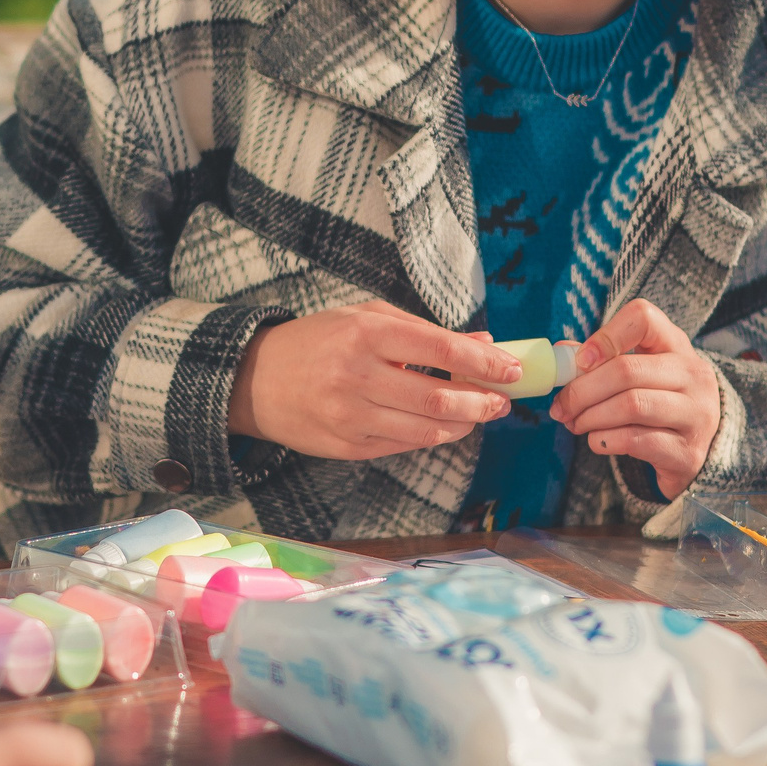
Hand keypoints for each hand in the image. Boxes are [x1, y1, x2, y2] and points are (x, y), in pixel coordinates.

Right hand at [228, 300, 519, 459]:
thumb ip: (424, 331)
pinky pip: (404, 445)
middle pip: (439, 397)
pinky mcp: (346, 446)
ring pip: (427, 428)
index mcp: (365, 333)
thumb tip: (483, 342)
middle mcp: (357, 375)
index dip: (485, 362)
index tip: (512, 369)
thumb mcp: (366, 318)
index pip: (441, 350)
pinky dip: (431, 435)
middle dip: (482, 401)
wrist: (254, 380)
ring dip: (463, 423)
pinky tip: (443, 424)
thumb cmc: (318, 341)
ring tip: (478, 413)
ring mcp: (350, 416)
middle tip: (502, 400)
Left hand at [549, 298, 720, 499]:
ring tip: (575, 424)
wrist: (696, 452)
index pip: (643, 319)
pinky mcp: (688, 451)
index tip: (580, 361)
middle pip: (626, 370)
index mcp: (676, 346)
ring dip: (591, 417)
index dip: (605, 336)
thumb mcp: (638, 374)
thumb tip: (561, 352)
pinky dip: (605, 440)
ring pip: (630, 406)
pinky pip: (636, 441)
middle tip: (561, 407)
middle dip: (582, 390)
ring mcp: (697, 414)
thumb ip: (600, 361)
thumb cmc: (657, 404)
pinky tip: (596, 440)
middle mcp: (694, 375)